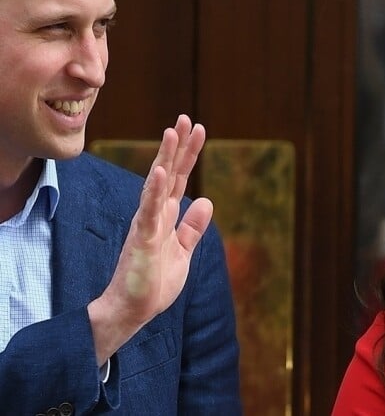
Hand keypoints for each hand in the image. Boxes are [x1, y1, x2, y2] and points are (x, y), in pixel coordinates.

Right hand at [88, 115, 212, 365]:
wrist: (133, 311)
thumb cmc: (154, 282)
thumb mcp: (184, 251)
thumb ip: (192, 227)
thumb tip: (206, 200)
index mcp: (167, 214)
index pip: (180, 177)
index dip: (189, 154)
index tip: (199, 130)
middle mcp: (156, 213)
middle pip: (170, 172)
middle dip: (179, 145)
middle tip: (187, 118)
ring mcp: (148, 223)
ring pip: (158, 183)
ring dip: (166, 157)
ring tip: (173, 131)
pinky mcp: (141, 238)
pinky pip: (148, 210)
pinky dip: (154, 190)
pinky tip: (159, 171)